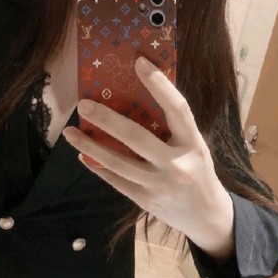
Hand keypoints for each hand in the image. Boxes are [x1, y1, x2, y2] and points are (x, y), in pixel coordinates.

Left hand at [63, 56, 234, 255]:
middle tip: (83, 105)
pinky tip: (82, 155)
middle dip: (107, 120)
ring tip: (70, 132)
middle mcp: (177, 164)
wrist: (206, 215)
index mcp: (193, 143)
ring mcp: (160, 185)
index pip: (177, 108)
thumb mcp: (193, 146)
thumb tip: (135, 98)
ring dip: (91, 146)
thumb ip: (171, 127)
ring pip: (119, 163)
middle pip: (137, 138)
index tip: (139, 62)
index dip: (159, 84)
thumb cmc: (196, 170)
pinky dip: (98, 166)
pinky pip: (116, 180)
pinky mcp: (145, 201)